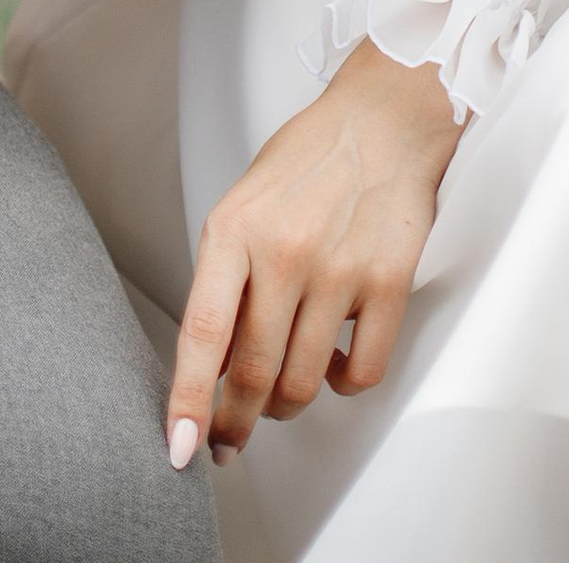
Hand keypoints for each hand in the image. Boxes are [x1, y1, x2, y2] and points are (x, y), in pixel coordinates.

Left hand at [167, 41, 457, 468]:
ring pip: (303, 384)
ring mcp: (339, 271)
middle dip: (236, 421)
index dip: (189, 400)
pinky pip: (361, 373)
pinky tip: (333, 364)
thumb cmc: (307, 161)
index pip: (203, 335)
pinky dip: (342, 384)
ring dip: (287, 405)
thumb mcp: (245, 206)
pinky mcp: (389, 283)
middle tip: (230, 437)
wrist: (383, 119)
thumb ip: (228, 278)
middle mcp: (284, 253)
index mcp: (234, 229)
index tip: (179, 448)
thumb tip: (216, 363)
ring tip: (284, 391)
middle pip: (253, 374)